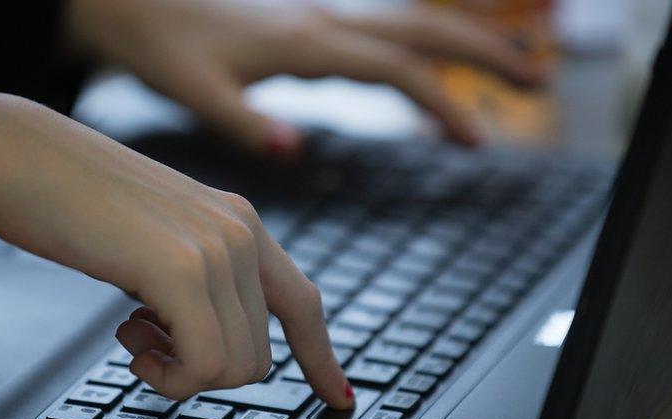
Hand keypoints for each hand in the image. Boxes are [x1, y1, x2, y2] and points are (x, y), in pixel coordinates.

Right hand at [0, 91, 352, 407]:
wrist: (21, 156)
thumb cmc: (73, 199)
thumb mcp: (159, 238)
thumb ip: (197, 278)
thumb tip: (205, 341)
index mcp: (241, 222)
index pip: (304, 303)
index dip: (321, 357)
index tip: (339, 396)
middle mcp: (241, 233)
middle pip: (259, 354)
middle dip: (204, 368)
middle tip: (147, 340)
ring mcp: (217, 250)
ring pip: (235, 368)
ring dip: (181, 372)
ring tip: (132, 333)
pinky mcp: (182, 271)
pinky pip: (204, 367)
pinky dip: (168, 378)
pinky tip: (131, 345)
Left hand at [64, 0, 545, 156]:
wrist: (131, 0)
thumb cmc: (160, 45)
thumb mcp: (196, 92)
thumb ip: (246, 123)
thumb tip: (294, 150)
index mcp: (305, 43)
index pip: (395, 71)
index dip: (442, 104)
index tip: (478, 141)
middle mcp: (324, 22)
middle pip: (424, 30)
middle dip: (485, 54)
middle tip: (540, 80)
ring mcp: (322, 18)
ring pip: (411, 23)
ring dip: (467, 41)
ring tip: (517, 66)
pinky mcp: (312, 24)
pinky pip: (385, 31)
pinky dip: (425, 46)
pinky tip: (440, 65)